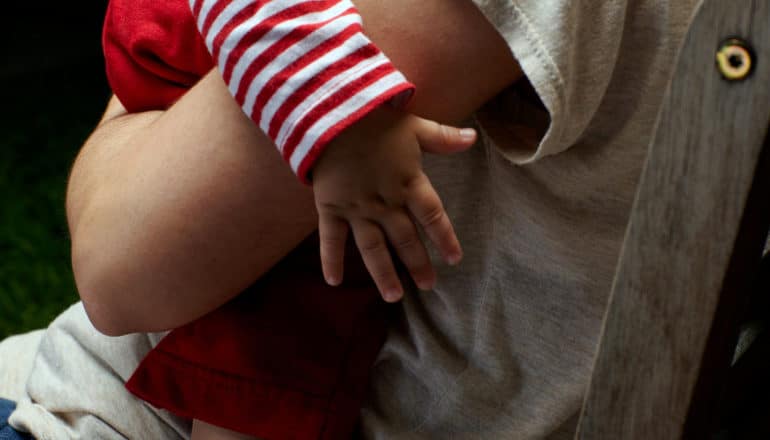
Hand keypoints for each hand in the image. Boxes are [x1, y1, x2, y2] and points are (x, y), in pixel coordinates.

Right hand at [312, 106, 475, 301]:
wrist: (333, 113)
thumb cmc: (375, 120)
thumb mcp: (414, 126)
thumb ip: (443, 137)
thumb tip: (473, 138)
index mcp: (409, 183)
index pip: (433, 216)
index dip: (445, 238)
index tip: (454, 259)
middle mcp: (385, 202)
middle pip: (406, 239)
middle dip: (418, 264)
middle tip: (429, 286)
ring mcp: (357, 208)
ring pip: (373, 248)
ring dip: (384, 273)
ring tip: (394, 296)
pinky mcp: (331, 207)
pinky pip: (331, 239)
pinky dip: (331, 260)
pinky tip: (333, 282)